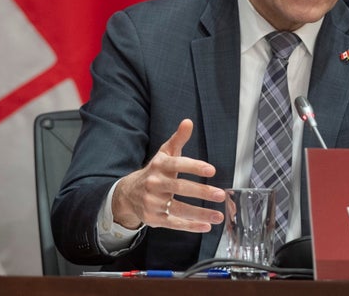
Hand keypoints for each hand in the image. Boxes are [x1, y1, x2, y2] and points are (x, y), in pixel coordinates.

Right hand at [111, 119, 225, 230]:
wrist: (129, 193)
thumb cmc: (155, 171)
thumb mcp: (164, 153)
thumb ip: (178, 139)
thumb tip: (188, 122)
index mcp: (160, 166)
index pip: (178, 164)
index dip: (194, 166)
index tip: (211, 170)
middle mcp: (155, 184)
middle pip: (180, 188)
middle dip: (201, 192)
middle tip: (220, 195)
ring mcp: (153, 202)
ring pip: (179, 209)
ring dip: (200, 213)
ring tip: (218, 216)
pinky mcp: (154, 218)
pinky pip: (174, 223)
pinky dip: (190, 226)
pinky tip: (206, 226)